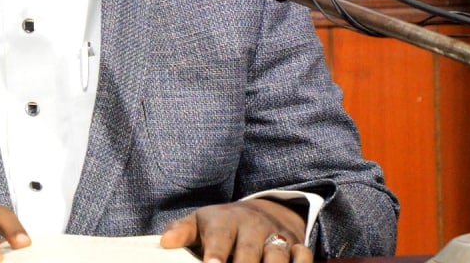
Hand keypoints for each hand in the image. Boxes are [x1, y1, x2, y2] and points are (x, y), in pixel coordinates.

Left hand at [159, 199, 311, 262]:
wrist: (259, 213)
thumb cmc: (220, 225)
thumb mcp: (199, 223)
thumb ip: (181, 232)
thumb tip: (164, 243)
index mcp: (224, 222)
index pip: (220, 238)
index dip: (216, 254)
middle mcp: (252, 228)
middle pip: (250, 251)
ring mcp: (275, 236)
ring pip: (278, 255)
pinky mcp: (295, 245)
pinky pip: (304, 255)